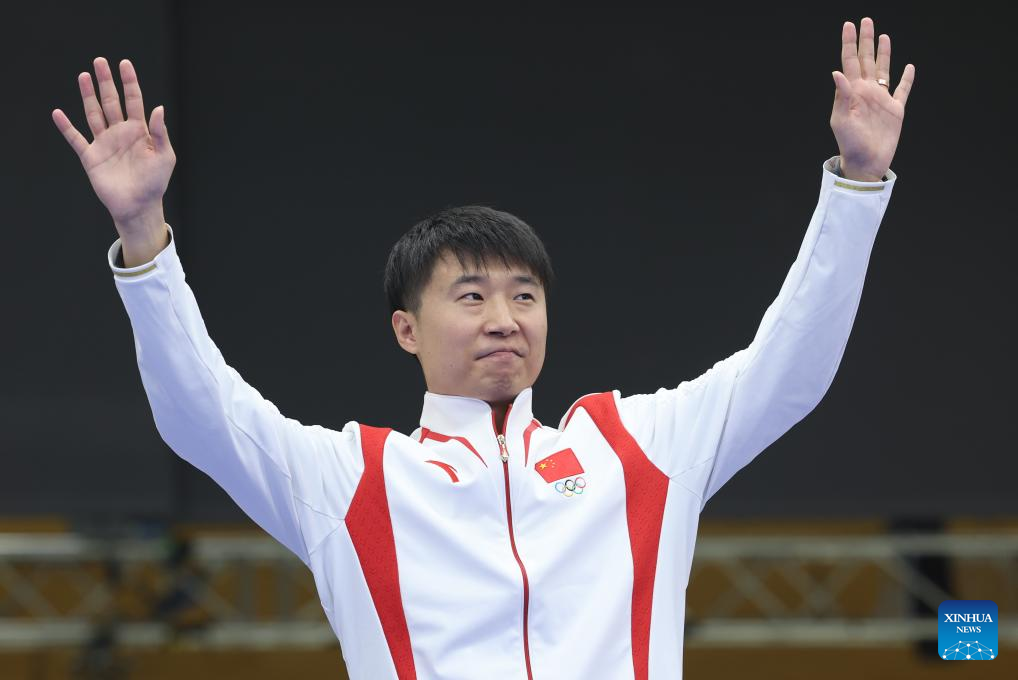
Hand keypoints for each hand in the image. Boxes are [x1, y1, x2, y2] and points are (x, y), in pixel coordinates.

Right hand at [52, 58, 174, 235]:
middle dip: (105, 82)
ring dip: (88, 95)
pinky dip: (66, 127)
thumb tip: (158, 107)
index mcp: (139, 131)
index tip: (125, 64)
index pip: (134, 100)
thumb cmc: (155, 183)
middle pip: (111, 102)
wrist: (139, 206)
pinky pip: (75, 139)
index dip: (129, 82)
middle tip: (99, 61)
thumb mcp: (165, 157)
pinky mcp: (91, 157)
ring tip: (83, 76)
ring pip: (93, 114)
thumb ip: (161, 132)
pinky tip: (58, 114)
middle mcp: (120, 133)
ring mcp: (104, 143)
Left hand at [830, 18, 914, 181]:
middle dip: (866, 40)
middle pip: (866, 60)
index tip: (848, 25)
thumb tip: (837, 72)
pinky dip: (907, 78)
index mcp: (852, 92)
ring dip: (884, 53)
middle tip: (866, 21)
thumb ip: (841, 95)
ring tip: (883, 36)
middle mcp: (866, 92)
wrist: (866, 162)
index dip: (849, 43)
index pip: (849, 61)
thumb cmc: (850, 144)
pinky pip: (903, 90)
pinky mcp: (895, 110)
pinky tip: (909, 67)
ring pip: (883, 69)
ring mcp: (881, 99)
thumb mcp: (841, 120)